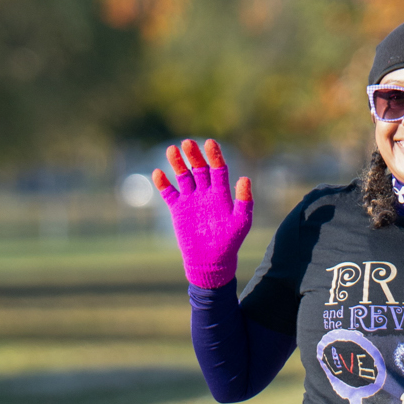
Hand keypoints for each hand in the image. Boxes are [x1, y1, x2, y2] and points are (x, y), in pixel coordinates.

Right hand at [151, 138, 252, 288]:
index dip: (214, 156)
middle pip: (199, 169)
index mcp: (221, 193)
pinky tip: (158, 173)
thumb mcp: (241, 221)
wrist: (210, 261)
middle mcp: (205, 192)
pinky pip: (168, 192)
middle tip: (188, 143)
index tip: (210, 142)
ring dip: (177, 163)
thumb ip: (244, 201)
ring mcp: (190, 199)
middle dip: (194, 156)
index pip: (218, 169)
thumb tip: (245, 178)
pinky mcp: (178, 209)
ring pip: (183, 176)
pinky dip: (163, 183)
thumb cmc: (229, 242)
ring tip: (171, 150)